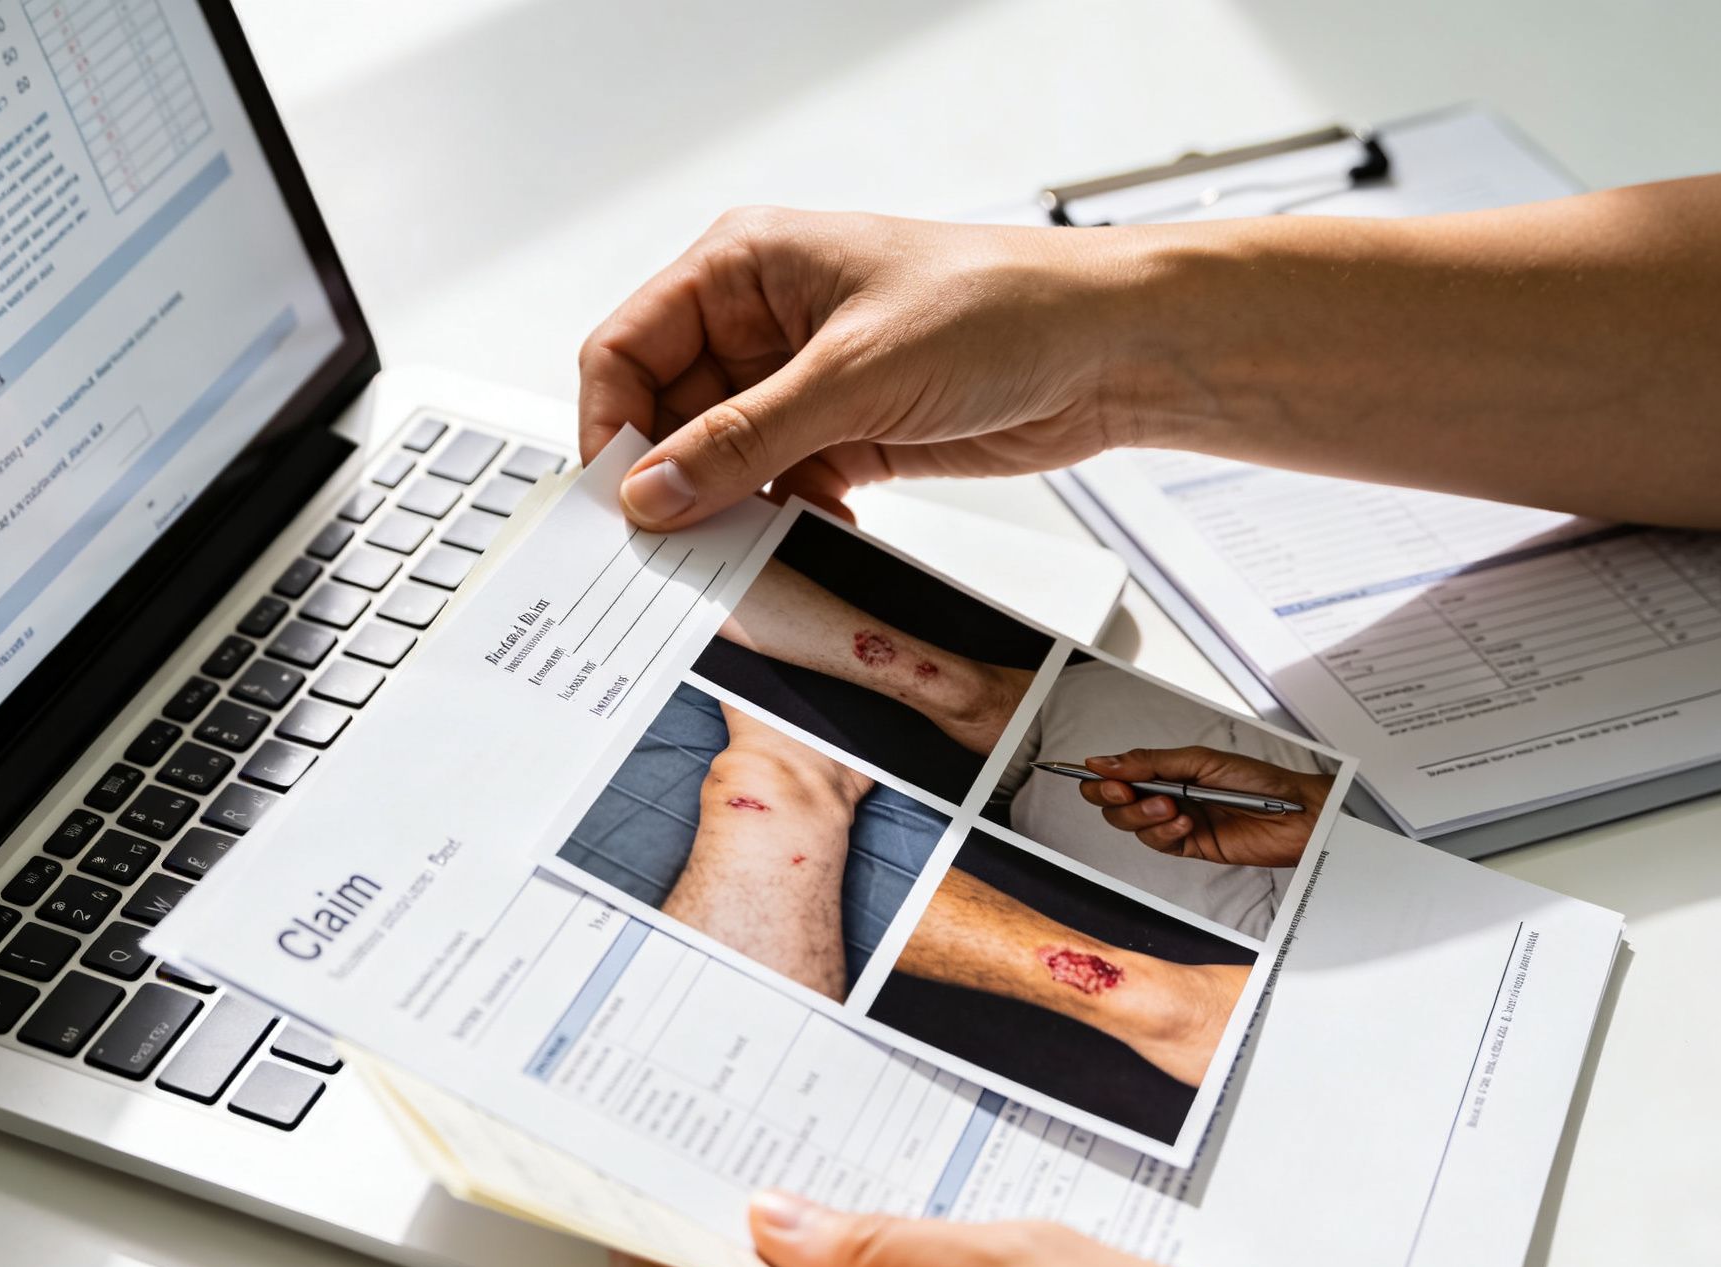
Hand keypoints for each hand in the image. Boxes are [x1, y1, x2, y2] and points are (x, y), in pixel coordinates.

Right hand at [579, 208, 1131, 528]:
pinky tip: (812, 531)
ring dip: (729, 509)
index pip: (628, 347)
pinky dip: (781, 521)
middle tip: (675, 545)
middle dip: (673, 480)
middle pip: (666, 413)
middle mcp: (760, 320)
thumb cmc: (1000, 306)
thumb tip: (655, 488)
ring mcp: (799, 381)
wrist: (1107, 349)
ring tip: (745, 546)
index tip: (620, 501)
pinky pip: (775, 489)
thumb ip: (745, 439)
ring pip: (719, 461)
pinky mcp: (840, 432)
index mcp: (744, 265)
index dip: (613, 425)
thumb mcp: (855, 374)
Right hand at [1077, 747, 1331, 867]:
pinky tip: (1186, 822)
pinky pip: (1159, 843)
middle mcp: (1165, 796)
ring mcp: (1174, 822)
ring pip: (1131, 825)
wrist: (1294, 814)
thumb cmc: (1259, 781)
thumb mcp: (1199, 761)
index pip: (1117, 775)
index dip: (1100, 777)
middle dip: (1115, 797)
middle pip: (1114, 804)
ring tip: (1171, 806)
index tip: (1092, 773)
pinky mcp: (1188, 846)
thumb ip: (1150, 764)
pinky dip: (1165, 832)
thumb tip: (1106, 762)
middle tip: (1127, 791)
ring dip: (1144, 815)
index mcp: (1165, 771)